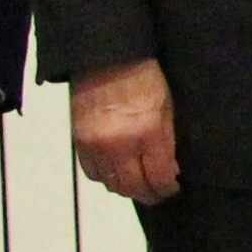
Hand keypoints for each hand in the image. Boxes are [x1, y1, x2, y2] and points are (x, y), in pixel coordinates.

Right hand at [70, 58, 180, 203]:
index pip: (158, 176)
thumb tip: (169, 170)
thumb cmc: (144, 77)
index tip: (173, 188)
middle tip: (157, 193)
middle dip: (148, 194)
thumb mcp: (166, 106)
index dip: (167, 188)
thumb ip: (167, 141)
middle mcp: (119, 145)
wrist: (105, 57)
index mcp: (146, 133)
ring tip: (139, 184)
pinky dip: (106, 178)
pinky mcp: (78, 142)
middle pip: (133, 187)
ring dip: (127, 189)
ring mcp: (95, 146)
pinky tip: (117, 174)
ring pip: (111, 184)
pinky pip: (92, 173)